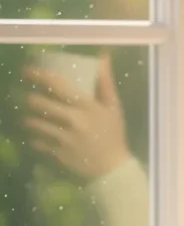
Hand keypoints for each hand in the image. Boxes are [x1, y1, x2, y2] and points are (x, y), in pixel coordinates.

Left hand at [21, 53, 132, 180]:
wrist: (112, 169)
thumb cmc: (113, 134)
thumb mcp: (113, 107)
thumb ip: (105, 81)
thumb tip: (103, 56)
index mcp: (87, 106)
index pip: (57, 85)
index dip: (39, 75)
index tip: (27, 71)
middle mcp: (72, 120)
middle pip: (39, 103)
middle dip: (30, 98)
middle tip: (27, 96)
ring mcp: (63, 138)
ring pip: (34, 123)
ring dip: (29, 118)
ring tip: (29, 116)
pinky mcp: (57, 153)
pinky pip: (36, 142)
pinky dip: (34, 138)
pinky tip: (36, 136)